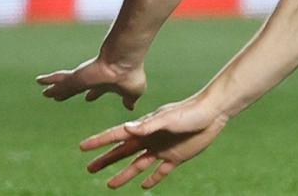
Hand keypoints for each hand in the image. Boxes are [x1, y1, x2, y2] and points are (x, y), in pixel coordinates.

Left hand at [38, 54, 147, 110]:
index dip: (93, 94)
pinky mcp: (75, 77)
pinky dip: (48, 80)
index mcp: (107, 83)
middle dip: (69, 92)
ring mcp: (83, 78)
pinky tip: (38, 81)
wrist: (123, 63)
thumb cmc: (130, 75)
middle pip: (78, 87)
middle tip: (60, 97)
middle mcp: (93, 79)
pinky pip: (58, 79)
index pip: (98, 90)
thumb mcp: (133, 92)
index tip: (88, 98)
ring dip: (55, 88)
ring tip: (45, 93)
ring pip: (65, 84)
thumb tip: (131, 107)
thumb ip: (129, 99)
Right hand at [79, 92, 227, 189]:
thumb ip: (148, 125)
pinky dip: (152, 179)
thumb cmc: (190, 111)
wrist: (214, 112)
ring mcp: (162, 148)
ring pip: (138, 165)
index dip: (99, 141)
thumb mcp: (168, 118)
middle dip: (106, 160)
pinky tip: (143, 186)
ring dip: (124, 175)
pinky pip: (160, 172)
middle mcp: (150, 139)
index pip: (117, 135)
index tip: (82, 147)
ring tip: (110, 185)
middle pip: (123, 152)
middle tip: (89, 169)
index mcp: (145, 127)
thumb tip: (127, 128)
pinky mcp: (176, 157)